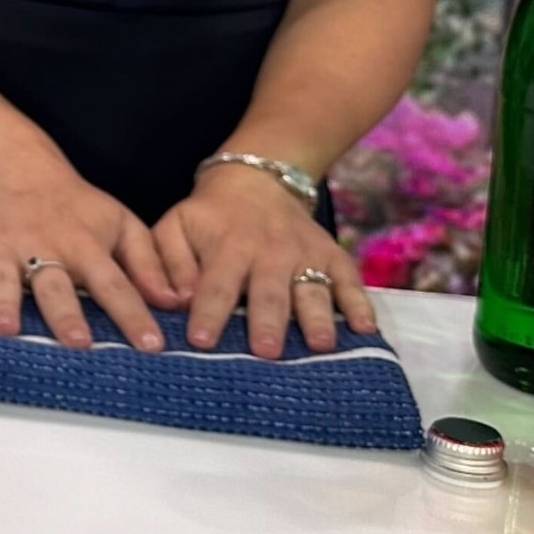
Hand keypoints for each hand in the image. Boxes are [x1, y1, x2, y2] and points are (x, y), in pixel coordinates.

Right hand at [0, 150, 181, 350]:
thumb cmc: (72, 205)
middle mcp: (43, 245)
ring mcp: (2, 244)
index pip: (114, 283)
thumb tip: (174, 301)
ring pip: (3, 277)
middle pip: (55, 285)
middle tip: (78, 343)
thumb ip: (147, 263)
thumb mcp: (118, 222)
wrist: (13, 166)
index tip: (150, 345)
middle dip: (66, 314)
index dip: (132, 315)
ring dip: (5, 302)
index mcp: (84, 244)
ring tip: (8, 329)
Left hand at [156, 162, 376, 358]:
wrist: (256, 182)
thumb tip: (174, 300)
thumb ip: (168, 262)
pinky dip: (360, 305)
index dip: (208, 313)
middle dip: (268, 322)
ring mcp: (306, 255)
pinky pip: (351, 281)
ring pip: (312, 290)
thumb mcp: (175, 227)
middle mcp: (270, 252)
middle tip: (267, 351)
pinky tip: (366, 329)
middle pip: (269, 292)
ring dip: (317, 318)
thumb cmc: (208, 218)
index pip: (216, 285)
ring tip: (320, 345)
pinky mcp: (334, 257)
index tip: (201, 342)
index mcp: (227, 247)